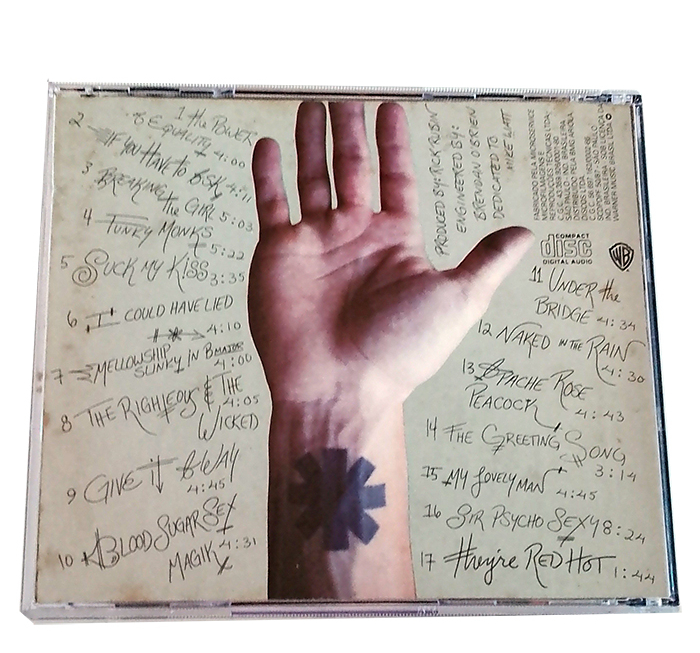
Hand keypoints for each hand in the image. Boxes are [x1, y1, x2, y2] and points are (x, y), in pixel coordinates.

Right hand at [249, 101, 531, 411]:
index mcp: (394, 242)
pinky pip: (271, 205)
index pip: (396, 179)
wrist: (340, 387)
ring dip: (310, 143)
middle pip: (351, 171)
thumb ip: (486, 260)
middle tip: (345, 101)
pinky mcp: (279, 254)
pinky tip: (268, 146)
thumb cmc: (399, 351)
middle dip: (349, 135)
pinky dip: (267, 175)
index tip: (390, 110)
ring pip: (311, 178)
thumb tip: (526, 234)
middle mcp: (354, 237)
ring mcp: (315, 244)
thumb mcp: (458, 298)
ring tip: (311, 108)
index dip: (394, 145)